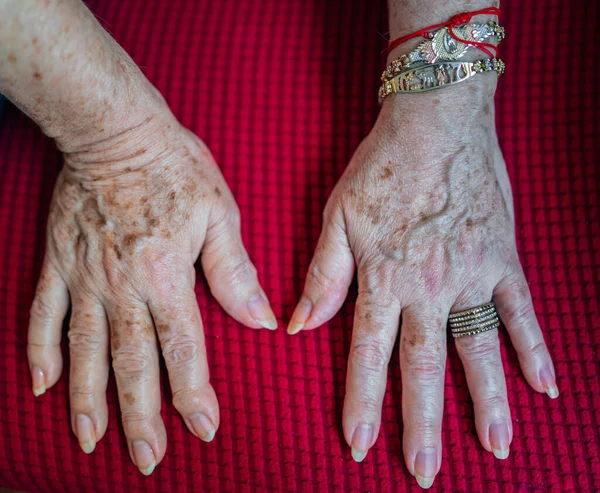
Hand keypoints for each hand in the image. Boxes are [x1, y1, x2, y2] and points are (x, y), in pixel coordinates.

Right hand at [27, 109, 276, 473]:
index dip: (194, 393)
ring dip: (88, 400)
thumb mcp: (220, 214)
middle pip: (133, 364)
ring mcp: (85, 278)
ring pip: (84, 351)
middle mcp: (123, 286)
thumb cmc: (176, 169)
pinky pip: (44, 315)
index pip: (183, 349)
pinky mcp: (59, 264)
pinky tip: (39, 385)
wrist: (118, 132)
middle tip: (147, 459)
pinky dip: (39, 352)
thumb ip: (236, 273)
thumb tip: (261, 320)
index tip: (203, 429)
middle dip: (141, 417)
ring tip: (90, 441)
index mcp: (168, 276)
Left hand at [288, 79, 557, 486]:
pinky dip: (535, 349)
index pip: (369, 354)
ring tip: (498, 448)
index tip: (360, 446)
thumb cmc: (381, 167)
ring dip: (488, 401)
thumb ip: (322, 275)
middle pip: (425, 366)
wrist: (436, 122)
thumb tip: (299, 327)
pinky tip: (547, 387)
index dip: (363, 403)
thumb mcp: (337, 217)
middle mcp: (429, 286)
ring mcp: (472, 274)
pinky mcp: (503, 257)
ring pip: (479, 349)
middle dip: (423, 423)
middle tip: (425, 472)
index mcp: (384, 278)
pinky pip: (522, 311)